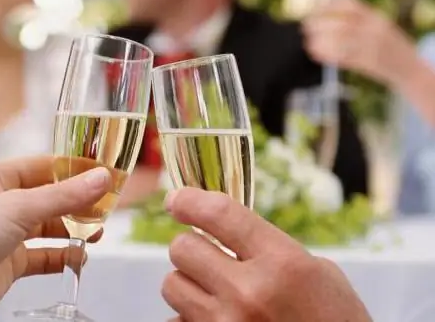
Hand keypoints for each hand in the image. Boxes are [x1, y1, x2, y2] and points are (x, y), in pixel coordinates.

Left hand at [0, 156, 110, 320]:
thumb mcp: (19, 206)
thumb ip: (64, 196)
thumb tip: (100, 178)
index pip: (43, 167)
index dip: (74, 170)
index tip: (102, 174)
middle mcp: (0, 203)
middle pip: (49, 197)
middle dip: (77, 202)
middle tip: (106, 206)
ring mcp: (4, 234)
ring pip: (48, 227)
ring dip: (73, 229)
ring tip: (97, 232)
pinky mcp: (8, 263)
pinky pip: (42, 256)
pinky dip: (62, 257)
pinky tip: (79, 257)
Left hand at [161, 188, 371, 321]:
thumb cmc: (337, 321)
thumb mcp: (318, 274)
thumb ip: (270, 248)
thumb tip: (224, 233)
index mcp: (282, 263)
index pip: (219, 214)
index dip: (190, 200)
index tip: (177, 200)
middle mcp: (250, 293)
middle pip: (183, 248)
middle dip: (192, 248)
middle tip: (208, 256)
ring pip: (172, 284)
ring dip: (188, 283)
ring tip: (213, 290)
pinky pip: (178, 320)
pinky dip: (189, 315)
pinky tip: (214, 315)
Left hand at [302, 0, 417, 84]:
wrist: (409, 68)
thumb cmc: (388, 46)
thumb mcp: (379, 26)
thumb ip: (358, 21)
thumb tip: (325, 16)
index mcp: (377, 18)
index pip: (351, 6)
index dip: (329, 5)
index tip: (314, 9)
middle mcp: (375, 30)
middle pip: (343, 24)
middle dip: (321, 24)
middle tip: (305, 27)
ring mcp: (373, 47)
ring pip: (341, 42)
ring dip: (321, 41)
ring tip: (308, 42)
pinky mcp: (369, 64)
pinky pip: (344, 58)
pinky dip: (327, 55)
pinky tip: (315, 53)